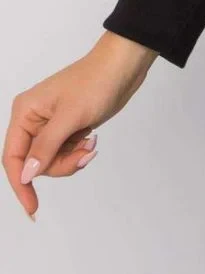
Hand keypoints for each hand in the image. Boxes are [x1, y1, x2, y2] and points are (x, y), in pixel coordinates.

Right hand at [4, 31, 157, 221]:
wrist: (123, 66)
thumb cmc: (95, 83)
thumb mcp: (69, 118)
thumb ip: (45, 148)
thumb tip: (26, 175)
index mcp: (25, 112)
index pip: (13, 157)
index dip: (21, 184)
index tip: (32, 207)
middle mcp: (33, 119)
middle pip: (34, 163)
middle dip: (58, 165)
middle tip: (82, 155)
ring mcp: (50, 124)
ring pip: (51, 161)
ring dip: (71, 159)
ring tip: (90, 143)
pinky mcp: (67, 127)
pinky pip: (65, 152)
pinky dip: (78, 153)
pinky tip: (91, 139)